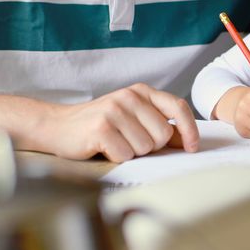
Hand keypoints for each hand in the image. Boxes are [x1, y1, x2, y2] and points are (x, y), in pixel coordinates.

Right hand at [40, 83, 198, 161]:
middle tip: (129, 142)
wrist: (56, 126)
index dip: (189, 130)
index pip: (177, 107)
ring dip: (132, 153)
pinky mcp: (101, 128)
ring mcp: (114, 111)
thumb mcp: (132, 118)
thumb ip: (158, 126)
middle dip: (151, 147)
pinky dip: (116, 158)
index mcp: (141, 92)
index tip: (192, 147)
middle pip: (163, 135)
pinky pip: (126, 155)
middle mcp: (129, 97)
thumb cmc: (100, 126)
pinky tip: (103, 148)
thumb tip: (186, 141)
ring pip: (145, 148)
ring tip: (115, 143)